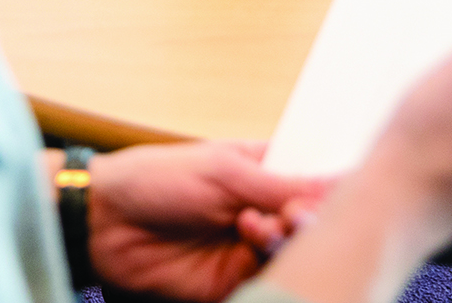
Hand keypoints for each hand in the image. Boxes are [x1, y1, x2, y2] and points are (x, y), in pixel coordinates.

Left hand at [87, 139, 332, 301]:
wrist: (105, 221)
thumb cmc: (158, 178)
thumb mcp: (224, 172)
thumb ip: (281, 184)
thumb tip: (337, 182)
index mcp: (262, 171)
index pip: (312, 180)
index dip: (331, 186)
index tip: (346, 188)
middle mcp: (260, 209)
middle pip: (308, 220)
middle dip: (308, 216)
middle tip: (296, 212)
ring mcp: (247, 246)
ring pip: (291, 250)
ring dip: (283, 237)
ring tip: (259, 224)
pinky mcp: (232, 280)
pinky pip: (266, 277)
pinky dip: (267, 262)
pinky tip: (252, 243)